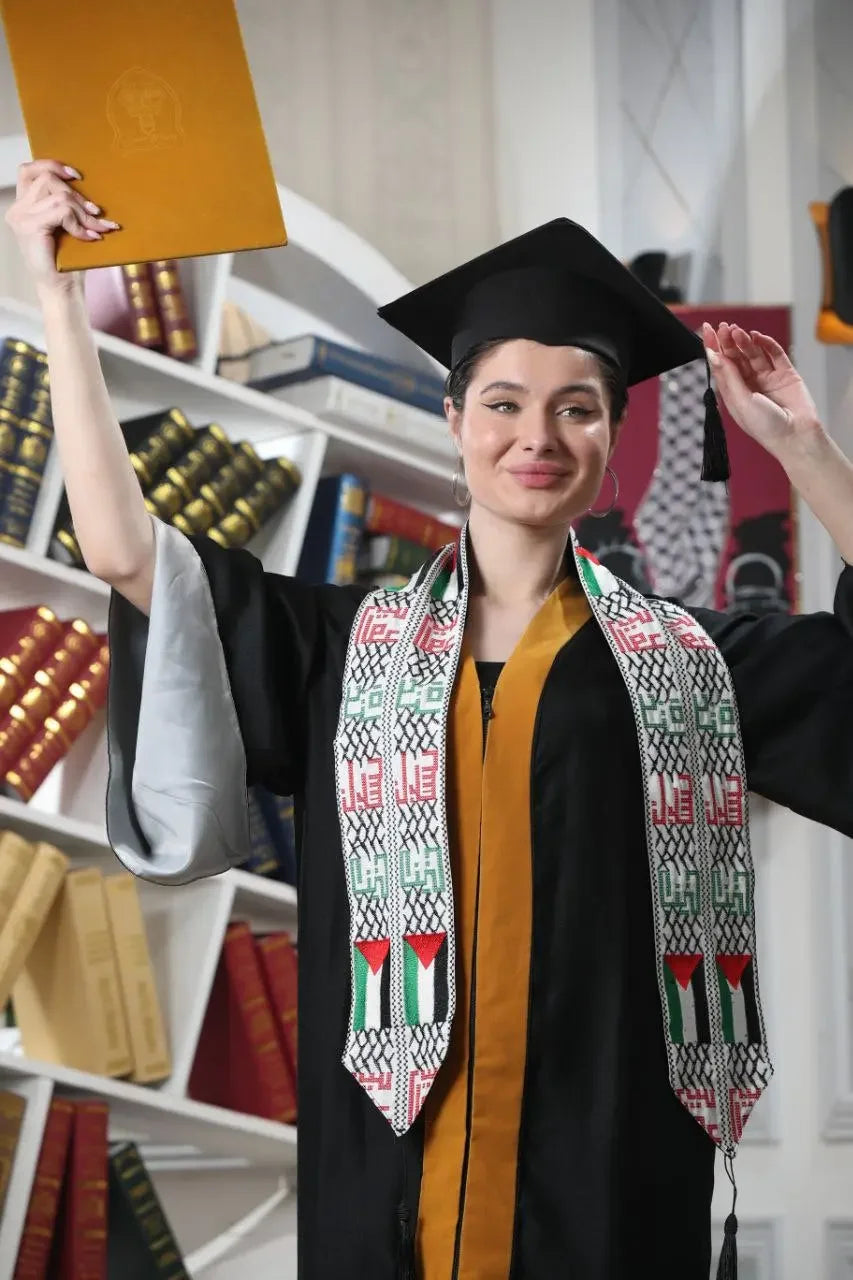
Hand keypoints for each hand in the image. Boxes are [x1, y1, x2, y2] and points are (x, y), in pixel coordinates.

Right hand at [3, 159, 120, 294]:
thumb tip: (87, 183)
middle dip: (78, 195)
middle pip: (48, 179)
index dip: (52, 165)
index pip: (29, 170)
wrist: (62, 290)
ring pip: (58, 195)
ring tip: (98, 228)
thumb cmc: (68, 261)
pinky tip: (89, 238)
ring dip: (83, 211)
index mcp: (23, 206)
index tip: (77, 175)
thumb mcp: (66, 226)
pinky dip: (79, 223)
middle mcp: (18, 209)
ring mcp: (21, 218)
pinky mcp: (30, 227)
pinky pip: (62, 211)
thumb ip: (66, 204)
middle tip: (98, 214)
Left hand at [702, 321, 821, 458]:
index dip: (714, 347)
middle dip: (728, 341)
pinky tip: (757, 337)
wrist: (797, 436)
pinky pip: (774, 354)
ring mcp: (767, 377)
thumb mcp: (741, 401)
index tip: (707, 330)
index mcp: (734, 393)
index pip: (721, 366)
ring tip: (737, 331)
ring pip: (753, 353)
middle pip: (735, 357)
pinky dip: (766, 344)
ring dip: (744, 342)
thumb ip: (729, 377)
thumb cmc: (766, 427)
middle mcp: (749, 384)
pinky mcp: (785, 373)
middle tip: (724, 327)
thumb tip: (713, 355)